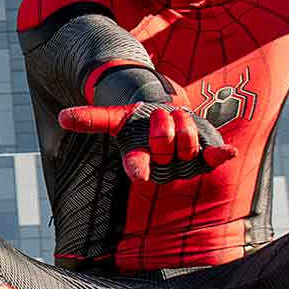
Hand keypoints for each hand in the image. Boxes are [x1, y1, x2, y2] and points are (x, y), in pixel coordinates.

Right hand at [58, 102, 237, 181]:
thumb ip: (91, 119)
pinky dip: (220, 155)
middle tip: (162, 113)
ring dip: (183, 124)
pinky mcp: (205, 159)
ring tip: (177, 116)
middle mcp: (162, 167)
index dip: (138, 168)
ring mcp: (185, 164)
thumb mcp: (117, 118)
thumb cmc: (140, 123)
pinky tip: (227, 152)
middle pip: (165, 145)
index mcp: (139, 160)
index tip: (139, 175)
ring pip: (187, 145)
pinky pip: (213, 159)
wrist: (168, 120)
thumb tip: (61, 118)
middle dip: (164, 123)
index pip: (137, 166)